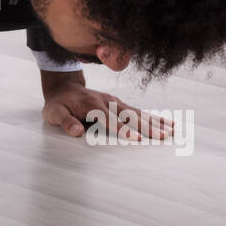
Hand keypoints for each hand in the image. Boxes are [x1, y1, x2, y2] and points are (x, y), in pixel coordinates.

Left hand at [42, 82, 174, 140]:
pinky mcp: (119, 104)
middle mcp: (107, 101)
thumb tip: (76, 132)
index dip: (122, 128)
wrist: (63, 87)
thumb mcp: (54, 113)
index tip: (135, 138)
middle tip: (163, 136)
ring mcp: (115, 101)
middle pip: (129, 115)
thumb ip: (65, 122)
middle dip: (147, 127)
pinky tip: (168, 123)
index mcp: (92, 104)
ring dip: (155, 122)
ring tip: (172, 131)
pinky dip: (154, 117)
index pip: (109, 119)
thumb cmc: (58, 104)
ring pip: (138, 113)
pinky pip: (139, 111)